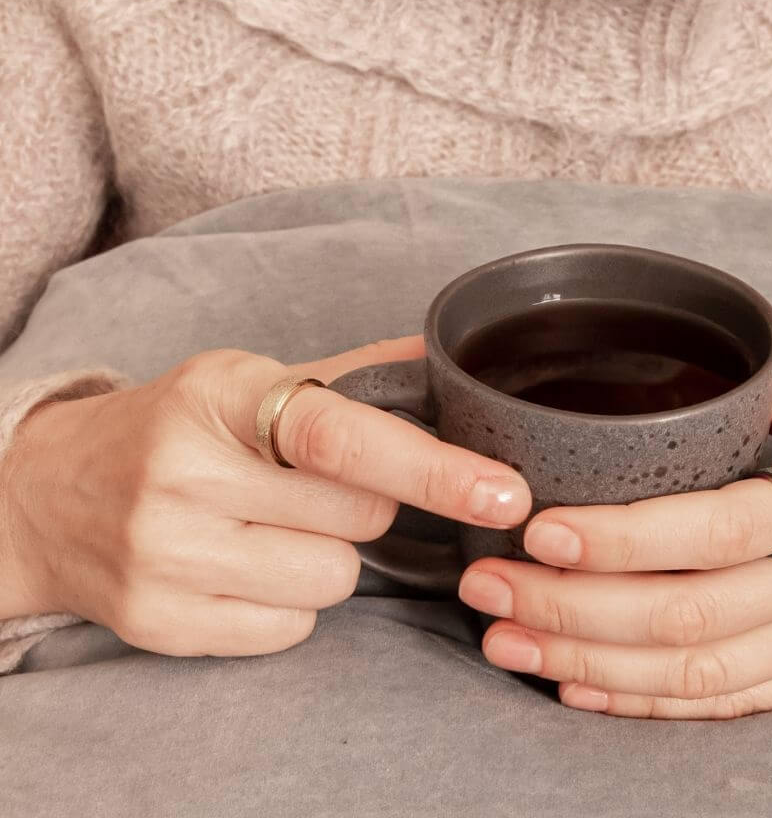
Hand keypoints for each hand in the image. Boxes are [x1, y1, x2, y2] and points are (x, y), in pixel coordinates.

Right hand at [0, 338, 529, 655]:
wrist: (50, 494)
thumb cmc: (175, 428)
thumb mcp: (247, 380)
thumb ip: (350, 374)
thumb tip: (445, 359)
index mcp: (220, 395)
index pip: (341, 435)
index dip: (432, 466)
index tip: (502, 492)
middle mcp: (184, 474)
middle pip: (358, 516)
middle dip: (365, 504)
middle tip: (315, 485)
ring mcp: (166, 555)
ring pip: (332, 580)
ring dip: (328, 555)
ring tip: (272, 525)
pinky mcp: (159, 623)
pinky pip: (289, 630)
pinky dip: (288, 603)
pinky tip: (244, 565)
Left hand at [459, 373, 771, 718]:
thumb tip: (690, 377)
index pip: (718, 530)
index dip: (625, 537)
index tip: (543, 528)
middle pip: (684, 614)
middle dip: (572, 609)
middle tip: (486, 589)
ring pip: (692, 672)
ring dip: (588, 663)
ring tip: (505, 644)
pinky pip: (726, 704)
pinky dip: (646, 703)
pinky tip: (579, 691)